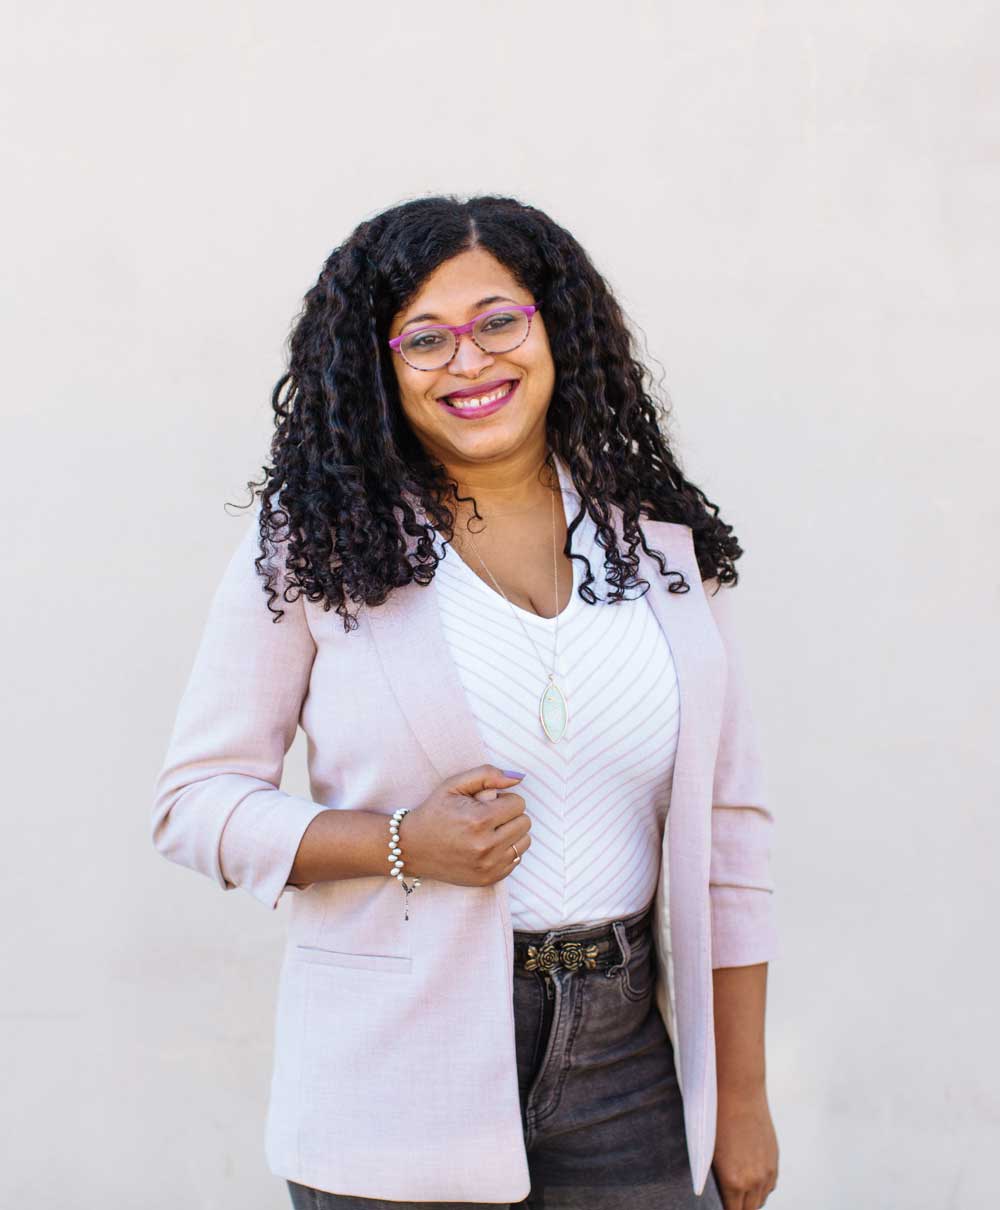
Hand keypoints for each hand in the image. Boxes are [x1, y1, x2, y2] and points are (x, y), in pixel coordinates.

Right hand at [400, 765, 531, 886]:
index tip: (486, 803)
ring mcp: (488, 866)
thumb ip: (488, 774)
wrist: (412, 848)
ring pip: (524, 842)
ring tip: (489, 831)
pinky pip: (516, 859)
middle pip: (524, 823)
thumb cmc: (435, 812)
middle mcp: (486, 846)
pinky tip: (486, 846)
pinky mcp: (489, 879)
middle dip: (509, 815)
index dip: (503, 799)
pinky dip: (505, 850)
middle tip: (487, 816)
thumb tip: (518, 778)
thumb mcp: (455, 784)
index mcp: (479, 820)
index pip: (519, 804)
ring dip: (511, 833)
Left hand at [711, 1085, 777, 1208]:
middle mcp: (753, 1180)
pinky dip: (761, 1186)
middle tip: (727, 1199)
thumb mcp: (708, 1153)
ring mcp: (767, 1170)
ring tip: (738, 1192)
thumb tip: (717, 1191)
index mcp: (734, 1181)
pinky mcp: (774, 1159)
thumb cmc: (715, 1118)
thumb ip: (716, 1179)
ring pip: (761, 1199)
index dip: (726, 1208)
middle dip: (738, 1207)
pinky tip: (750, 1179)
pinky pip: (770, 1185)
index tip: (719, 1203)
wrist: (738, 1091)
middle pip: (749, 1209)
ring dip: (751, 1198)